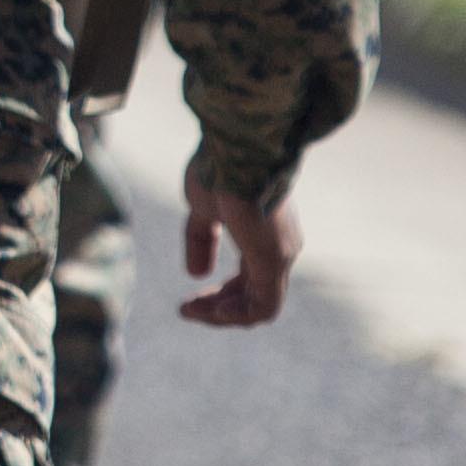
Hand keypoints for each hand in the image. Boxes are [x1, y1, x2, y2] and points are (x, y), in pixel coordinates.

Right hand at [178, 162, 300, 329]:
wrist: (233, 150)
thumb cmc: (219, 169)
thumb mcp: (203, 208)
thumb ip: (201, 240)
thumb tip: (195, 273)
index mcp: (264, 236)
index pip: (248, 280)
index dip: (219, 295)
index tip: (189, 297)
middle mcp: (279, 249)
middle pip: (253, 296)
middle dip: (218, 308)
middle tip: (185, 308)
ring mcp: (280, 255)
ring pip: (259, 307)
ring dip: (223, 315)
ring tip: (190, 310)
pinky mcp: (274, 259)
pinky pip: (263, 307)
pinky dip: (236, 315)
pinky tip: (212, 310)